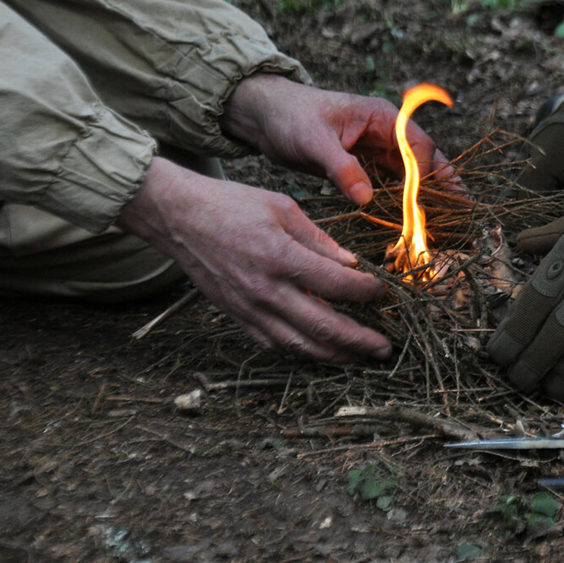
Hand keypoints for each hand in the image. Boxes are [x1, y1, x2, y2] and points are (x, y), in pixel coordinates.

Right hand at [117, 157, 391, 362]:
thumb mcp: (283, 208)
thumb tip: (352, 265)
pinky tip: (322, 351)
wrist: (178, 218)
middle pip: (325, 327)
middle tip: (386, 347)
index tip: (385, 293)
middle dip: (360, 341)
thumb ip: (319, 240)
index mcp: (281, 257)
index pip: (338, 285)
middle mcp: (267, 290)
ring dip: (336, 356)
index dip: (368, 293)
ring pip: (301, 346)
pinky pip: (276, 345)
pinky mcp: (238, 318)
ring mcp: (250, 309)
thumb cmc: (231, 205)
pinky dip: (303, 352)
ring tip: (360, 357)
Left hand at [221, 74, 454, 203]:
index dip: (427, 173)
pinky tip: (413, 222)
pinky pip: (392, 185)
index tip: (430, 201)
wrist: (264, 117)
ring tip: (447, 223)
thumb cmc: (290, 118)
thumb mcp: (314, 142)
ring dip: (426, 197)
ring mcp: (376, 150)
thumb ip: (341, 168)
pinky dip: (404, 202)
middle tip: (465, 213)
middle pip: (424, 160)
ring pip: (411, 176)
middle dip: (443, 185)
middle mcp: (385, 132)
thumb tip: (366, 199)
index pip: (417, 145)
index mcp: (381, 117)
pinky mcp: (364, 166)